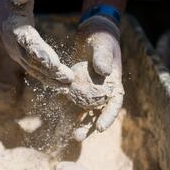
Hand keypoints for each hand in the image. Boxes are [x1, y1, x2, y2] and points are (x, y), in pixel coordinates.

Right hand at [0, 0, 73, 86]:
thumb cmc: (10, 0)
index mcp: (15, 29)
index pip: (29, 44)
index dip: (40, 54)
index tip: (54, 64)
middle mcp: (15, 46)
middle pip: (34, 62)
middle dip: (51, 72)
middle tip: (68, 79)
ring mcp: (18, 55)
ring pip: (35, 70)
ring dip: (51, 79)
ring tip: (67, 85)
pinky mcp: (22, 59)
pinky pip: (35, 71)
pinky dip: (47, 78)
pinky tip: (59, 84)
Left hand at [67, 16, 123, 139]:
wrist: (92, 33)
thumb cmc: (103, 39)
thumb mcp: (104, 45)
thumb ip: (104, 58)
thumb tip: (105, 72)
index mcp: (113, 84)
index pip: (114, 104)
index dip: (108, 117)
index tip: (100, 128)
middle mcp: (102, 91)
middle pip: (97, 113)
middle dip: (88, 126)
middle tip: (78, 137)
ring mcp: (89, 90)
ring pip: (83, 110)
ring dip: (76, 122)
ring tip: (69, 133)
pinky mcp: (77, 86)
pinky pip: (70, 99)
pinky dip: (64, 106)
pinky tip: (56, 111)